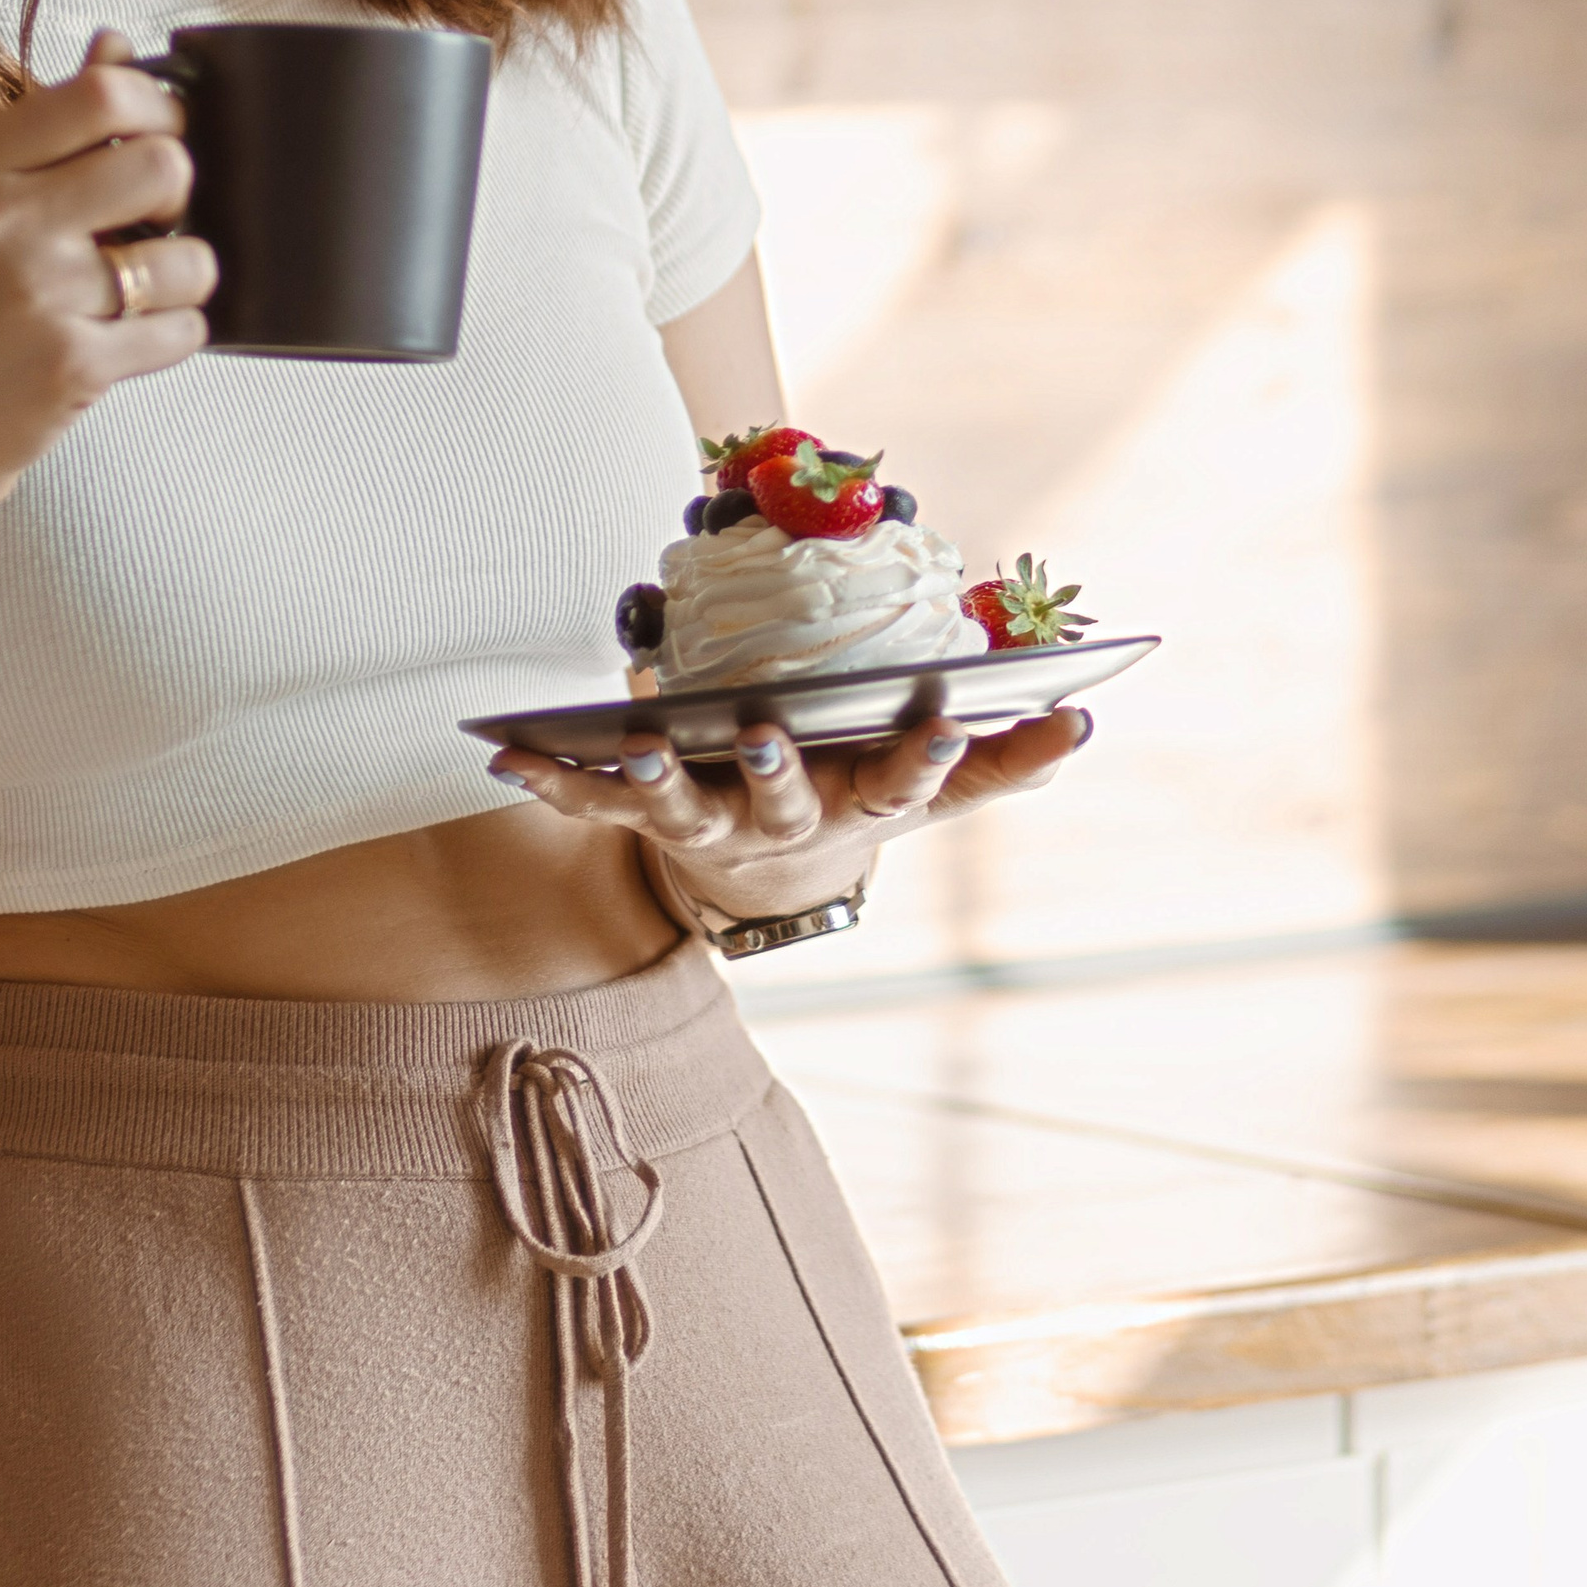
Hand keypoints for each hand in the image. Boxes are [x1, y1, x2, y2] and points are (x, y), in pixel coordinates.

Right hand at [0, 27, 215, 608]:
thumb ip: (47, 129)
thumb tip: (119, 45)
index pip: (104, 92)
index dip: (162, 107)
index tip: (165, 133)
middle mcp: (1, 222)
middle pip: (164, 163)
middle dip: (181, 195)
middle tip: (153, 223)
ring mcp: (37, 295)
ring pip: (189, 257)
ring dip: (185, 279)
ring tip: (138, 295)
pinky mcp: (71, 366)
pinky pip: (181, 330)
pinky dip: (172, 338)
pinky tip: (126, 344)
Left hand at [485, 702, 1093, 934]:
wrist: (774, 878)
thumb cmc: (859, 800)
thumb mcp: (932, 790)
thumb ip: (1000, 757)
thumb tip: (1080, 721)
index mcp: (862, 805)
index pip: (904, 781)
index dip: (924, 753)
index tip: (938, 709)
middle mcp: (786, 822)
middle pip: (784, 796)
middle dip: (774, 764)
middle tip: (763, 727)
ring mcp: (712, 825)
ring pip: (680, 805)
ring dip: (653, 775)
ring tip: (628, 741)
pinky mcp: (648, 821)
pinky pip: (595, 802)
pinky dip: (551, 780)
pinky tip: (505, 753)